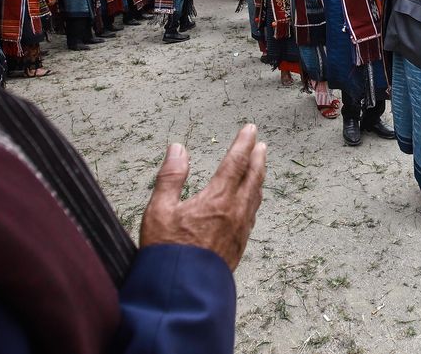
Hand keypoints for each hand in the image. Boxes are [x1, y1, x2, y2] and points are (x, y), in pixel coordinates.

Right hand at [140, 125, 266, 271]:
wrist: (183, 291)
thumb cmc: (167, 251)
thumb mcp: (159, 210)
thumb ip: (170, 177)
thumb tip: (178, 148)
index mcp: (217, 198)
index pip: (236, 163)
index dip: (243, 143)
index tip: (251, 129)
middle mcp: (235, 211)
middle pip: (253, 177)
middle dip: (258, 158)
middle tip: (261, 145)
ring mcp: (240, 229)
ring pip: (256, 196)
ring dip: (259, 178)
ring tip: (259, 168)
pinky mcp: (240, 245)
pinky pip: (252, 214)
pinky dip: (254, 199)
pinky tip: (251, 201)